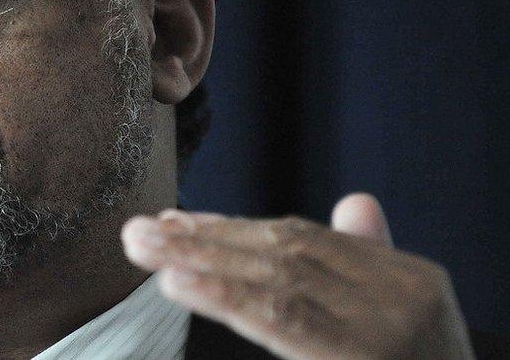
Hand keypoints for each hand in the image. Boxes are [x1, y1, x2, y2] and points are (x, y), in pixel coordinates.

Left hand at [121, 193, 474, 358]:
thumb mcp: (408, 316)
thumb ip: (370, 261)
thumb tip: (355, 203)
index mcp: (408, 280)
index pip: (304, 241)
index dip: (233, 229)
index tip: (176, 222)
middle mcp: (399, 299)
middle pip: (282, 255)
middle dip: (203, 240)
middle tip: (140, 231)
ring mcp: (383, 332)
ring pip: (274, 281)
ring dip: (200, 260)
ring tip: (145, 248)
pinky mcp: (355, 358)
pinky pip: (281, 322)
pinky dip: (223, 297)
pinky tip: (178, 281)